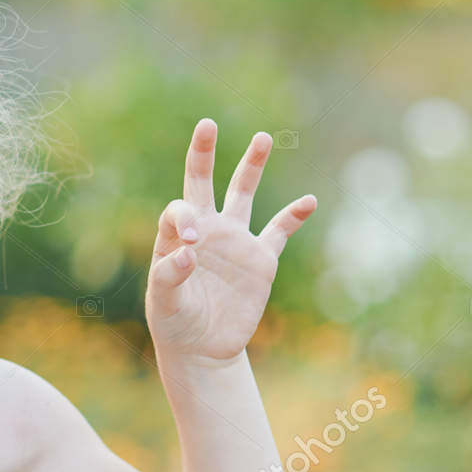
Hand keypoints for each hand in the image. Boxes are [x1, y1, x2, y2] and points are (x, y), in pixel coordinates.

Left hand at [144, 119, 314, 363]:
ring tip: (262, 138)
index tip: (192, 243)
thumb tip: (189, 250)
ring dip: (251, 167)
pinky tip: (309, 202)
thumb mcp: (162, 303)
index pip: (181, 209)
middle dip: (204, 153)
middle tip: (207, 123)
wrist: (203, 348)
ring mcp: (234, 241)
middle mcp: (205, 230)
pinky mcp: (261, 260)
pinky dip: (294, 217)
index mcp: (176, 237)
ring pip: (243, 195)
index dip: (185, 218)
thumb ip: (168, 275)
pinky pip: (279, 231)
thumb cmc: (174, 323)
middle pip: (204, 183)